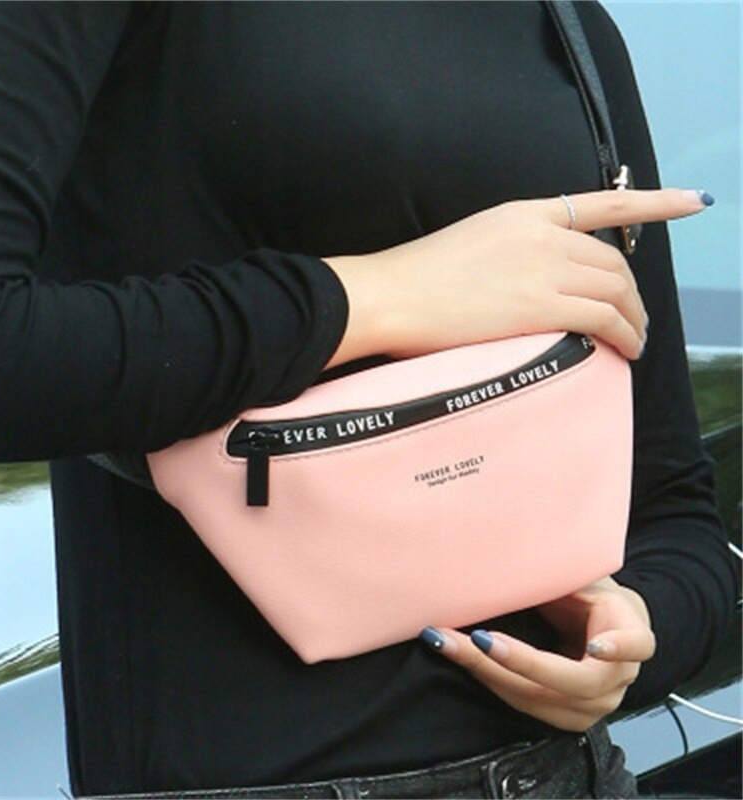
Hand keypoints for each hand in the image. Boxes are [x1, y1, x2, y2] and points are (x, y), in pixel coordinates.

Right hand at [325, 188, 711, 366]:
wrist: (387, 295)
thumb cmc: (414, 280)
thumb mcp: (469, 245)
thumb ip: (512, 254)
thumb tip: (535, 282)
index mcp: (523, 215)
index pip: (604, 202)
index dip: (658, 201)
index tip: (694, 201)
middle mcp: (542, 235)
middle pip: (616, 261)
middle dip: (635, 293)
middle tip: (636, 319)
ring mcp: (542, 268)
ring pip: (617, 290)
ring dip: (635, 318)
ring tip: (634, 341)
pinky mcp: (538, 305)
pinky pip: (604, 317)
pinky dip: (625, 334)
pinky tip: (626, 349)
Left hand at [420, 578, 655, 731]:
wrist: (599, 627)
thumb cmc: (590, 597)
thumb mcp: (584, 578)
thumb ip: (565, 574)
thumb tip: (522, 546)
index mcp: (632, 635)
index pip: (636, 644)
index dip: (619, 648)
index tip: (596, 646)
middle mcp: (616, 680)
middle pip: (571, 682)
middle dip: (518, 662)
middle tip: (477, 639)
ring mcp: (592, 706)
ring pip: (538, 698)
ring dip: (489, 672)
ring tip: (449, 643)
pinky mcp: (564, 717)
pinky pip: (523, 704)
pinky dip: (488, 679)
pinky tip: (460, 657)